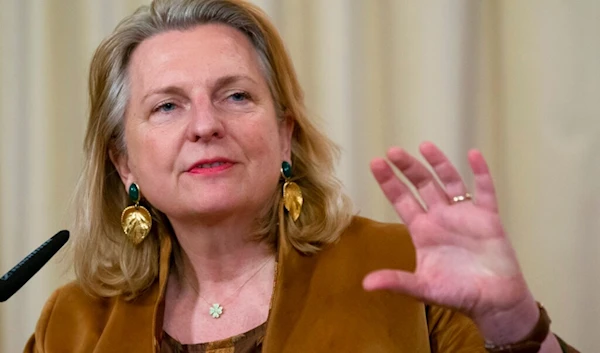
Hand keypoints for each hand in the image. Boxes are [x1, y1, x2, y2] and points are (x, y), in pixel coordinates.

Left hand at [362, 142, 537, 339]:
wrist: (495, 302)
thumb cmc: (458, 294)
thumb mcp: (423, 288)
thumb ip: (397, 281)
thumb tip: (366, 284)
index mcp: (423, 230)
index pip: (402, 200)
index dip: (389, 182)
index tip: (375, 162)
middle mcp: (441, 217)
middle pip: (422, 185)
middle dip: (408, 168)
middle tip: (393, 151)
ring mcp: (464, 215)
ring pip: (449, 182)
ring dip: (438, 164)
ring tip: (424, 146)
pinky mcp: (488, 217)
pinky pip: (485, 191)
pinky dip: (480, 173)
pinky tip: (473, 155)